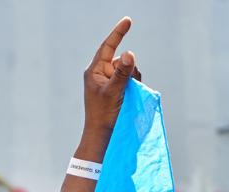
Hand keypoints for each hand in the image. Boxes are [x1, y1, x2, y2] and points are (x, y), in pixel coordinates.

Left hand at [83, 18, 140, 135]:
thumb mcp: (114, 92)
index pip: (108, 47)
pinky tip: (129, 96)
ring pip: (129, 70)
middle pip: (122, 60)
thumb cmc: (103, 114)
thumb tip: (130, 53)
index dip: (118, 33)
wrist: (101, 134)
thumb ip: (123, 73)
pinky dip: (133, 85)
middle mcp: (101, 73)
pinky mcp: (116, 88)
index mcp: (94, 71)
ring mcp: (109, 81)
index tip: (128, 20)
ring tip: (125, 95)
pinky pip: (130, 79)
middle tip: (125, 88)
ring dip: (132, 79)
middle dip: (129, 70)